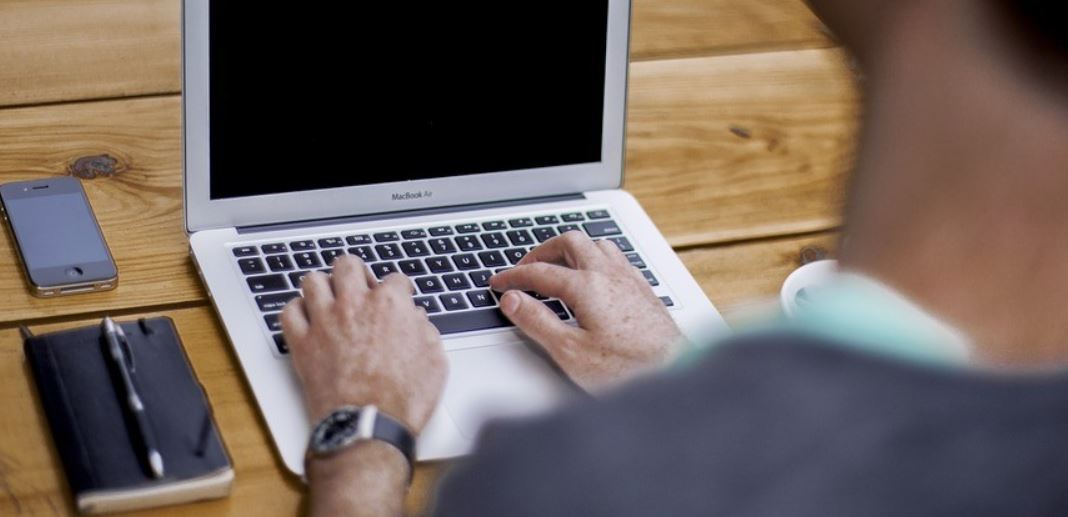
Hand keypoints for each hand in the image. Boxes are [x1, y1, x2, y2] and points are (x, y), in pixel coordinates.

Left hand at [281, 256, 446, 434]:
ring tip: (330, 299)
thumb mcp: (434, 361)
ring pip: (313, 280)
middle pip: (348, 265)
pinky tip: (306, 319)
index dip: (400, 289)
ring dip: (323, 286)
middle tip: (360, 287)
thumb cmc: (403, 399)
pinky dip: (296, 312)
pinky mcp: (302, 344)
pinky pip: (288, 312)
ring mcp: (325, 322)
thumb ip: (425, 331)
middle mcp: (354, 305)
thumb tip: (417, 320)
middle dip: (356, 273)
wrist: (368, 425)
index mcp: (390, 305)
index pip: (395, 278)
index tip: (399, 298)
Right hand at [490, 231, 683, 391]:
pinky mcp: (643, 290)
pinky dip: (594, 258)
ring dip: (571, 250)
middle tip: (525, 267)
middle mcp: (609, 274)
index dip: (514, 276)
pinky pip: (615, 257)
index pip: (540, 272)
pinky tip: (595, 276)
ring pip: (596, 245)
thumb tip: (513, 300)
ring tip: (557, 265)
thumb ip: (537, 322)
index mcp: (587, 286)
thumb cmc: (627, 369)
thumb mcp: (570, 351)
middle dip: (542, 251)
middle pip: (569, 243)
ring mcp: (629, 279)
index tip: (499, 283)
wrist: (675, 373)